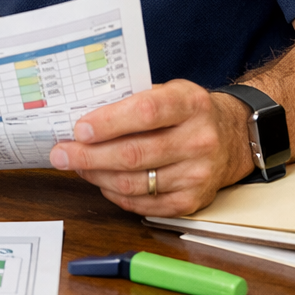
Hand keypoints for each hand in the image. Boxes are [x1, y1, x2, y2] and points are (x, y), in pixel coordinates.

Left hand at [49, 80, 253, 215]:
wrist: (233, 136)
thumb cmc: (188, 110)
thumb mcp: (168, 90)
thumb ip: (133, 99)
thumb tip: (83, 113)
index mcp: (189, 103)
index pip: (145, 113)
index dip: (109, 123)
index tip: (79, 129)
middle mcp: (198, 140)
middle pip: (134, 154)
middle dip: (89, 155)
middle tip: (61, 153)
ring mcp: (198, 174)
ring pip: (135, 183)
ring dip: (97, 176)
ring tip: (76, 165)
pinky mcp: (193, 202)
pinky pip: (145, 204)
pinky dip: (117, 194)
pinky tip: (101, 182)